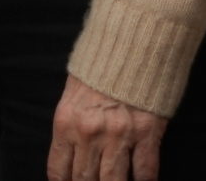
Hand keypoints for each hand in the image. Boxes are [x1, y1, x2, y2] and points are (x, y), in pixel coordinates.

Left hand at [48, 74, 166, 180]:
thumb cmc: (101, 64)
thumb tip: (71, 156)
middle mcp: (90, 133)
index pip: (58, 170)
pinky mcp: (147, 132)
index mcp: (66, 122)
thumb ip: (71, 126)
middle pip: (84, 180)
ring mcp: (119, 135)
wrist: (133, 39)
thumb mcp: (73, 93)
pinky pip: (145, 171)